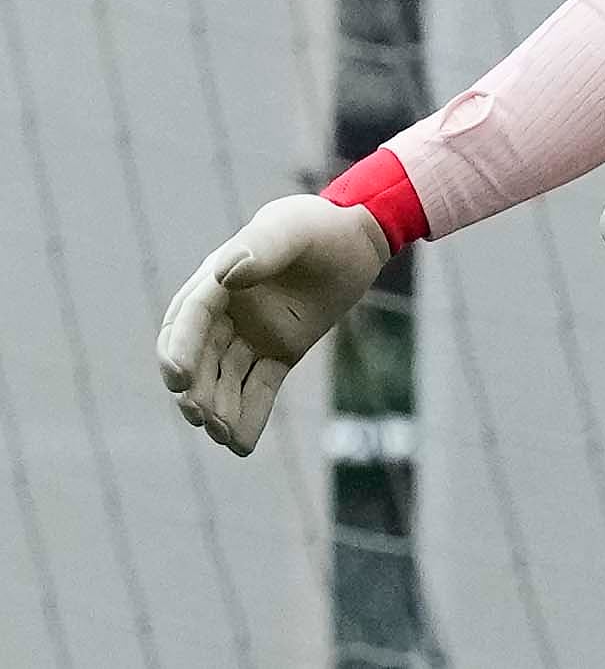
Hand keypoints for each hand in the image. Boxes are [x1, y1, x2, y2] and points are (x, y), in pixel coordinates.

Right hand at [156, 195, 389, 455]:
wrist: (358, 239)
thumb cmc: (320, 226)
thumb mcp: (293, 229)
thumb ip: (262, 248)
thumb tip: (224, 275)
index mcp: (217, 280)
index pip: (190, 319)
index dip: (181, 349)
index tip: (179, 379)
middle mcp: (226, 312)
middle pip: (201, 357)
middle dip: (197, 390)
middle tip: (203, 419)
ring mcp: (251, 335)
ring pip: (226, 379)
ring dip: (220, 408)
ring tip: (223, 436)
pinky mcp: (279, 353)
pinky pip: (259, 388)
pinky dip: (250, 416)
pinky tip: (242, 446)